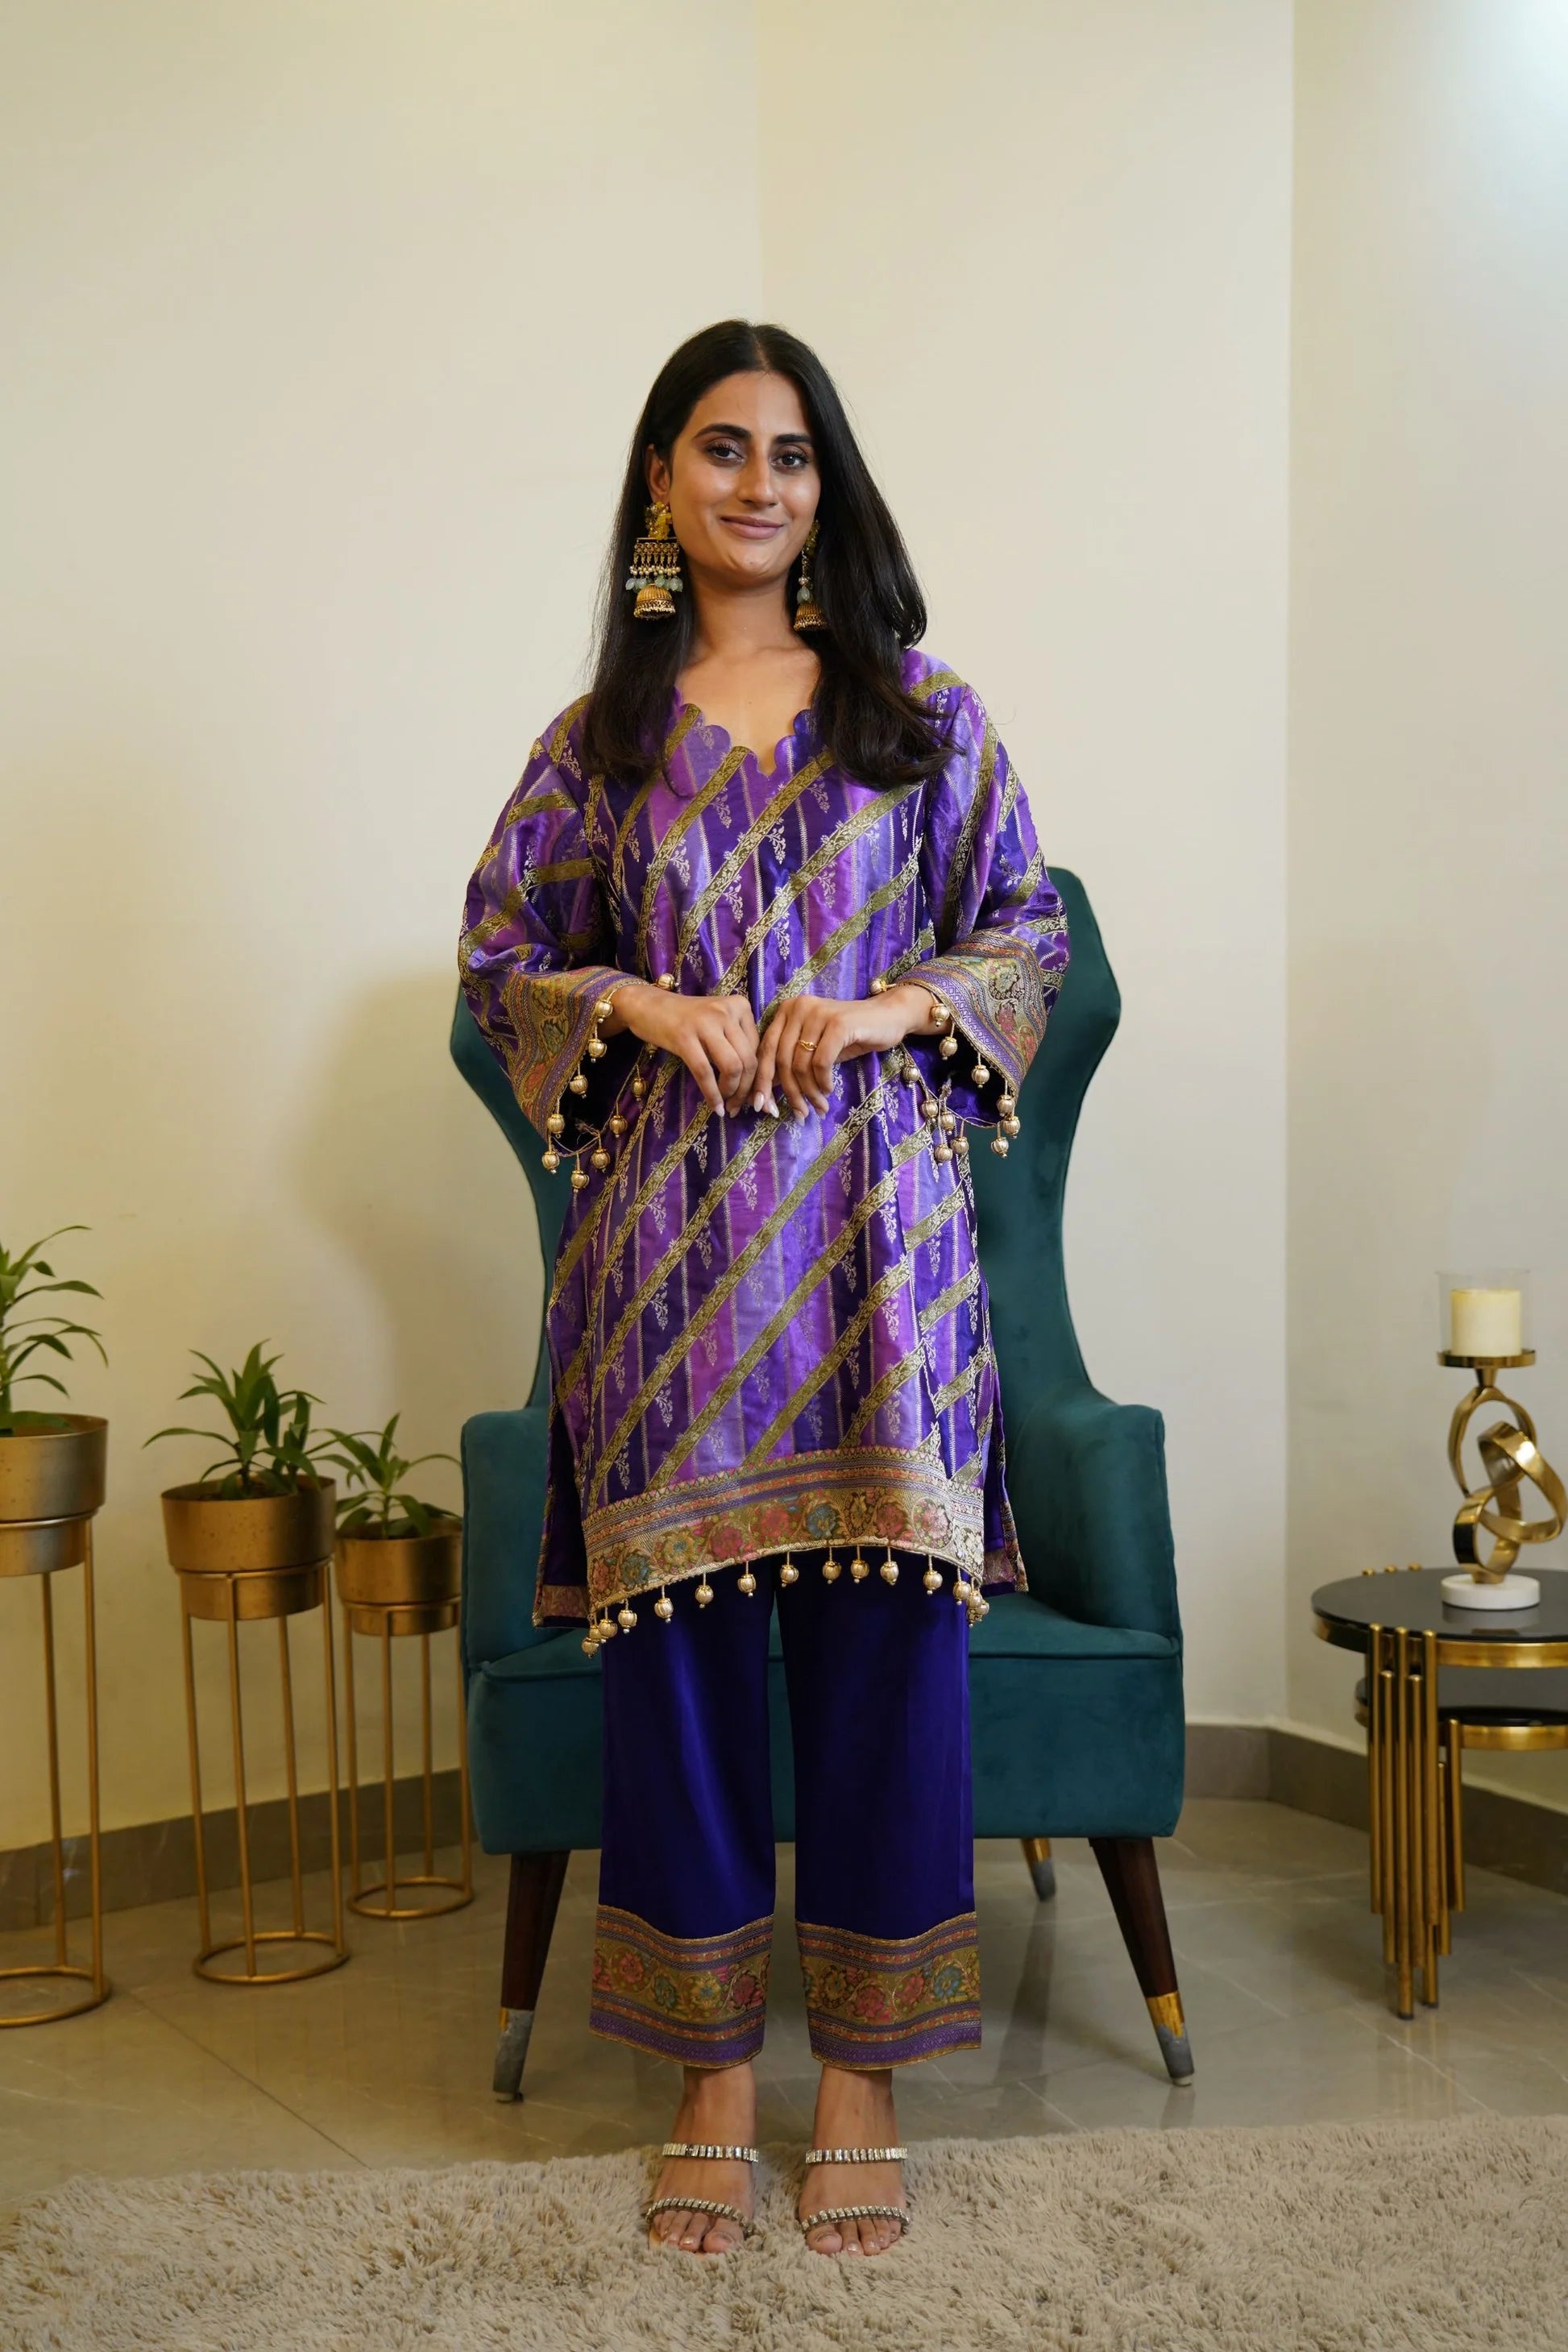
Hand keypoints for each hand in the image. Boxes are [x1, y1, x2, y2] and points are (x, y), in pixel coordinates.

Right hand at [606, 980, 759, 1116]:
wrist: (649, 1006)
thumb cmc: (687, 1020)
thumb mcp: (719, 1024)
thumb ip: (738, 1045)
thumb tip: (758, 1087)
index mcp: (741, 1006)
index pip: (759, 1049)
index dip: (759, 1079)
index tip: (754, 1099)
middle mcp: (727, 1011)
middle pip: (749, 1060)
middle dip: (747, 1091)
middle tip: (739, 1107)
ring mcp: (706, 1023)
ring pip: (732, 1067)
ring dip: (732, 1092)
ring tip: (726, 1105)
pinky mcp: (684, 1037)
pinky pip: (704, 1072)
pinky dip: (712, 1094)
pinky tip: (714, 1107)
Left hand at [753, 982, 937, 1117]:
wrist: (887, 1017)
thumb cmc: (848, 1036)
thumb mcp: (813, 1048)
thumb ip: (789, 1063)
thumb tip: (764, 1097)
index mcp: (786, 1010)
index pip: (766, 1050)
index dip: (762, 1081)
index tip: (763, 1108)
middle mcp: (798, 1007)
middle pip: (782, 1059)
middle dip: (790, 1093)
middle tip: (800, 1114)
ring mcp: (818, 1013)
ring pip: (801, 1064)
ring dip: (809, 1092)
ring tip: (819, 1106)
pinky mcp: (838, 1023)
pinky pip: (821, 1062)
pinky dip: (823, 1081)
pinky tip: (829, 1089)